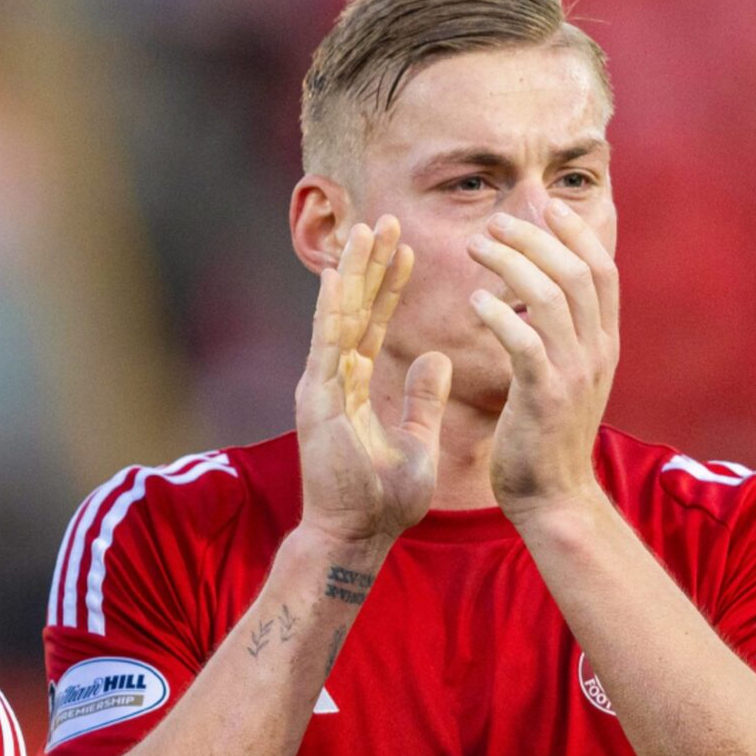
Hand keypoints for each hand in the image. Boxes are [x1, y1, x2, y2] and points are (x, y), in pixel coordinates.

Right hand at [296, 217, 452, 546]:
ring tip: (367, 231)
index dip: (389, 286)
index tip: (405, 248)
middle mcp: (332, 380)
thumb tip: (437, 357)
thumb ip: (423, 398)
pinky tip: (338, 277)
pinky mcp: (318, 402)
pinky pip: (326, 347)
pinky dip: (331, 310)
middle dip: (369, 265)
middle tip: (384, 220)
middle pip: (353, 310)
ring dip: (353, 274)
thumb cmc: (383, 499)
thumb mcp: (417, 440)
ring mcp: (321, 389)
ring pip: (339, 318)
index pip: (373, 324)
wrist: (356, 535)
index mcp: (354, 387)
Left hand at [472, 202, 617, 520]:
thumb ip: (563, 338)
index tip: (545, 207)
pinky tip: (475, 303)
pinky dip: (500, 316)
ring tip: (476, 246)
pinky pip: (525, 343)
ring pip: (551, 298)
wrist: (555, 497)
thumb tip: (539, 298)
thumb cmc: (547, 438)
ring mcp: (575, 372)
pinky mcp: (545, 396)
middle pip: (577, 272)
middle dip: (538, 238)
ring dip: (512, 264)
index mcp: (604, 343)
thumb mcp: (568, 379)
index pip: (601, 271)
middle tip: (496, 221)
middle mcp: (597, 350)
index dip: (576, 233)